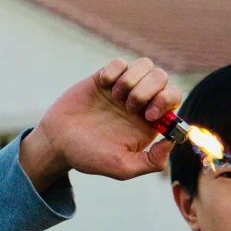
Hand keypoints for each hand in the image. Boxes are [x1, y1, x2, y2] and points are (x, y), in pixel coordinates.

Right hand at [19, 58, 182, 191]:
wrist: (56, 142)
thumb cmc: (89, 157)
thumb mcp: (122, 168)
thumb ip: (151, 162)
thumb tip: (172, 142)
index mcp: (149, 123)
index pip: (173, 100)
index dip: (167, 102)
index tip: (150, 116)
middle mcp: (140, 103)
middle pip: (163, 78)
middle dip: (150, 89)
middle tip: (130, 107)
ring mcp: (122, 89)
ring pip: (145, 65)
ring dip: (133, 79)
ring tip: (115, 97)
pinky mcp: (104, 78)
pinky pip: (120, 62)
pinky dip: (114, 71)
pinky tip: (102, 86)